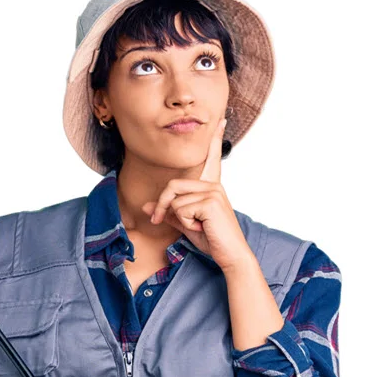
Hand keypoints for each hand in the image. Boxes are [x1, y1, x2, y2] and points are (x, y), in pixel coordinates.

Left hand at [142, 118, 254, 270]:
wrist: (230, 256)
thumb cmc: (212, 240)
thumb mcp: (186, 224)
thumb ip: (168, 213)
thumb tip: (146, 206)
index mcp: (211, 187)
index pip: (211, 160)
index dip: (215, 140)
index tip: (221, 121)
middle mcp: (213, 186)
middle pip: (172, 185)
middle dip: (161, 205)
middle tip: (157, 221)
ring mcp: (214, 192)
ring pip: (175, 200)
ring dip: (179, 219)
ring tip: (197, 227)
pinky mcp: (211, 201)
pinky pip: (181, 209)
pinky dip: (186, 223)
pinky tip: (203, 228)